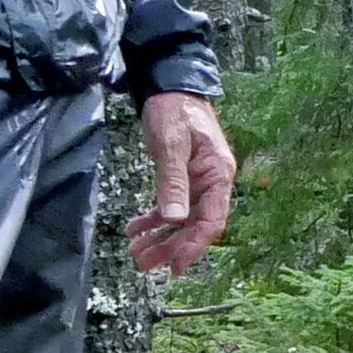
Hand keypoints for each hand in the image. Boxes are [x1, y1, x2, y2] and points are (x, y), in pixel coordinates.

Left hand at [130, 91, 235, 270]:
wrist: (171, 86)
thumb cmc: (175, 110)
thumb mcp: (171, 144)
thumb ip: (173, 181)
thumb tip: (173, 220)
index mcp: (218, 175)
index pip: (212, 220)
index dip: (194, 246)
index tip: (176, 266)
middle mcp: (212, 183)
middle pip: (194, 226)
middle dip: (170, 247)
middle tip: (143, 264)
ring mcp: (197, 182)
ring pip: (180, 220)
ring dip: (160, 238)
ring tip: (136, 253)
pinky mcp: (181, 178)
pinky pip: (169, 206)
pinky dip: (152, 220)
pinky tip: (134, 230)